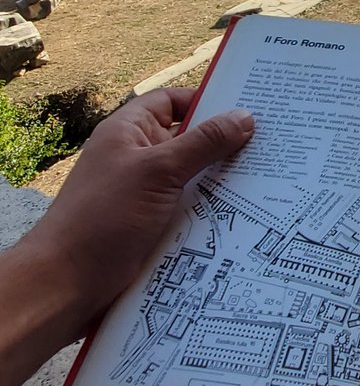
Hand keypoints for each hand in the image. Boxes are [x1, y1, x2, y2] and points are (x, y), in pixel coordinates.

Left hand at [24, 87, 253, 333]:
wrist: (66, 284)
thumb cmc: (104, 217)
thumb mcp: (159, 171)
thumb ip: (203, 143)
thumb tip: (244, 117)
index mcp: (129, 131)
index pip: (171, 101)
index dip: (205, 101)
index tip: (245, 108)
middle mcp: (135, 157)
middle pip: (187, 140)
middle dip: (221, 144)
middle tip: (267, 145)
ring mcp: (143, 193)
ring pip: (191, 177)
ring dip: (219, 180)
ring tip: (264, 179)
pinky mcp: (151, 224)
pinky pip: (188, 208)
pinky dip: (210, 209)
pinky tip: (241, 214)